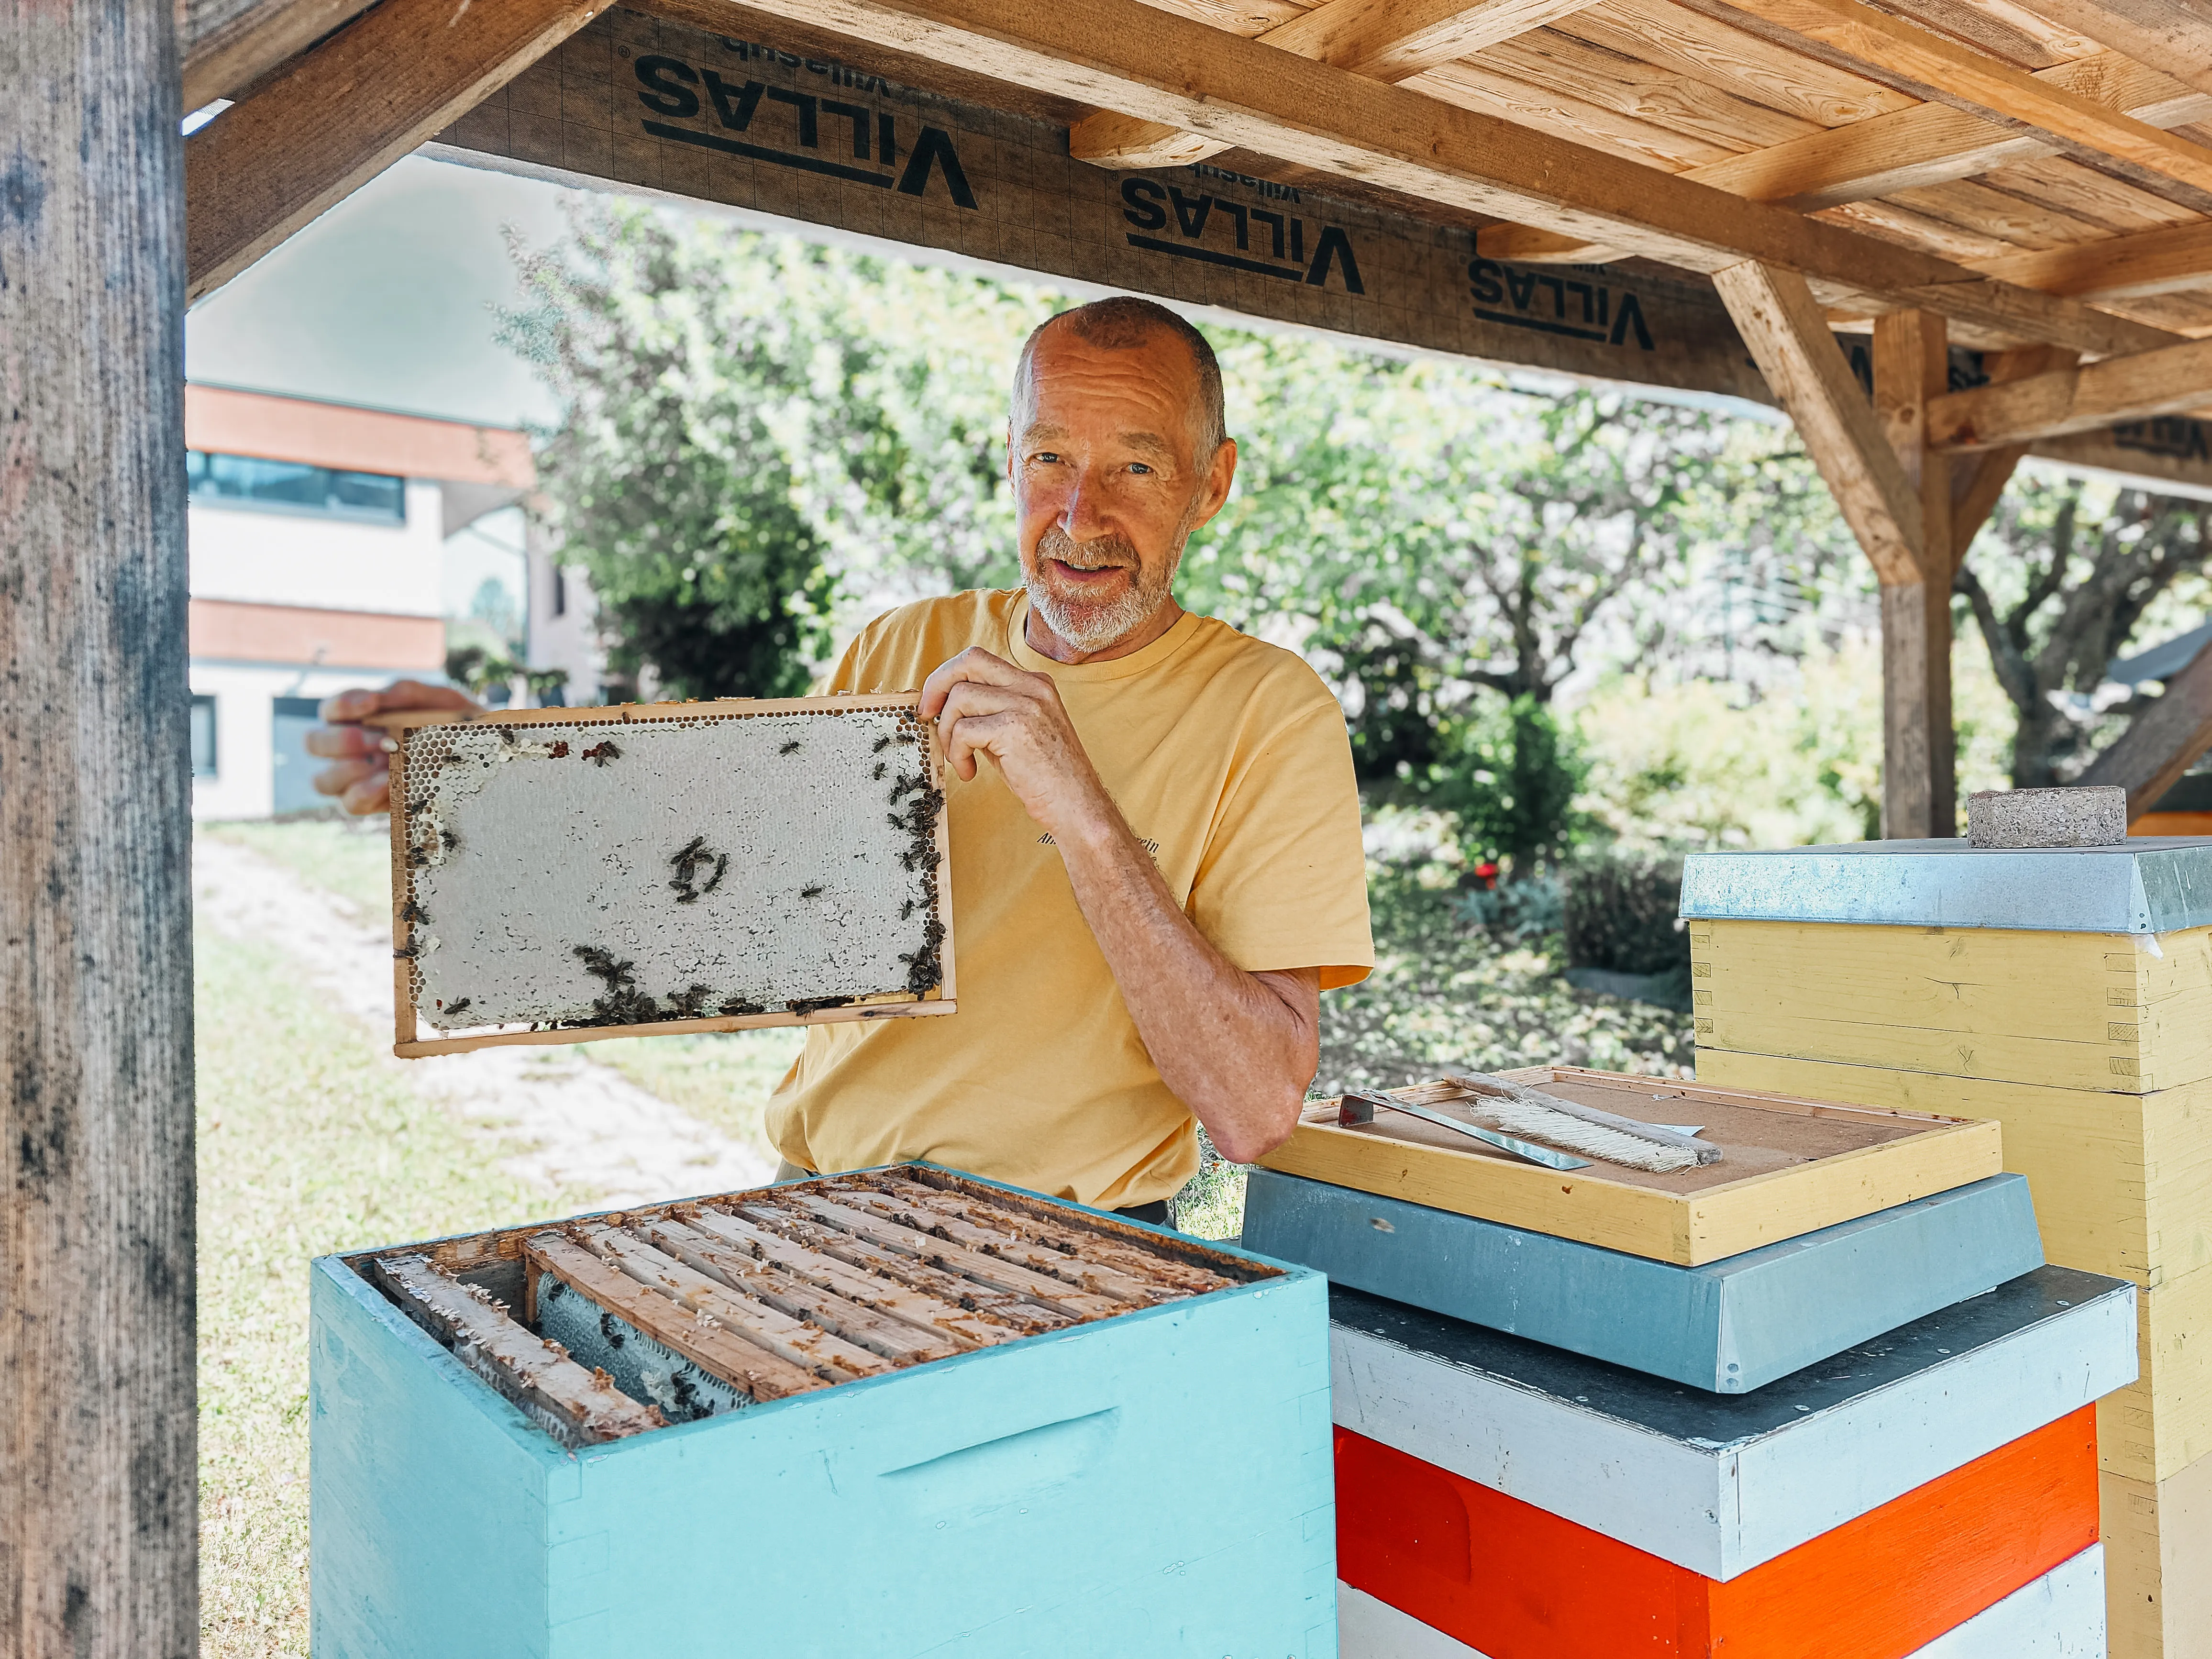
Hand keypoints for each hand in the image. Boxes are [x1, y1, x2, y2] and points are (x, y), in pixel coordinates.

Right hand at [306, 679, 478, 814]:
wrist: (485, 755)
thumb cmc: (454, 722)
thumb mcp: (438, 700)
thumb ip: (407, 692)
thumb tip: (380, 698)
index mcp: (358, 717)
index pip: (330, 709)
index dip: (341, 705)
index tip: (370, 704)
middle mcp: (349, 748)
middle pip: (314, 743)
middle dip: (343, 741)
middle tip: (380, 741)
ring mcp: (357, 777)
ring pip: (323, 780)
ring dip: (347, 771)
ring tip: (382, 766)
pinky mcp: (374, 803)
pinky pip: (352, 803)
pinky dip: (365, 793)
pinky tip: (387, 785)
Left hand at [918, 649, 1111, 840]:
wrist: (1077, 806)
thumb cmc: (1046, 777)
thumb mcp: (1017, 733)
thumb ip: (989, 713)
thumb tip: (945, 707)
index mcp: (1035, 683)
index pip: (980, 660)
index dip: (948, 677)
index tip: (934, 704)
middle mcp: (1032, 686)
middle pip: (969, 661)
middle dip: (937, 686)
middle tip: (927, 716)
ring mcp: (1026, 704)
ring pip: (960, 698)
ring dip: (949, 733)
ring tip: (961, 760)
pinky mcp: (1015, 728)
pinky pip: (964, 730)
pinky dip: (957, 753)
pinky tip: (970, 772)